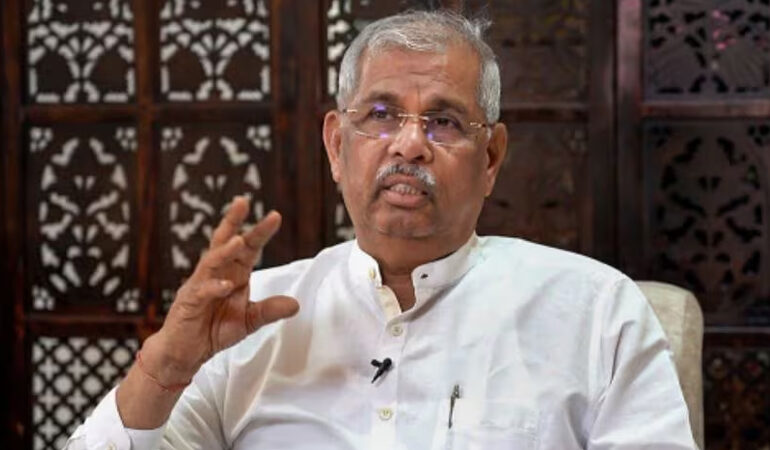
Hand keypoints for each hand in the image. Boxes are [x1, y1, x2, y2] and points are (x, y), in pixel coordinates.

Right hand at [151, 196, 299, 380]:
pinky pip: (201, 291)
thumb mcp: (248, 321)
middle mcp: (215, 274)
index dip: (260, 232)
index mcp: (233, 274)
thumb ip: (269, 311)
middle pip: (224, 242)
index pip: (248, 248)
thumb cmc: (213, 331)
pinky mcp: (188, 303)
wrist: (185, 353)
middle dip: (233, 222)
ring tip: (238, 241)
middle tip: (242, 201)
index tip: (275, 216)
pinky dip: (213, 287)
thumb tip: (296, 304)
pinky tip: (225, 285)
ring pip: (211, 261)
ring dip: (224, 251)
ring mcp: (199, 286)